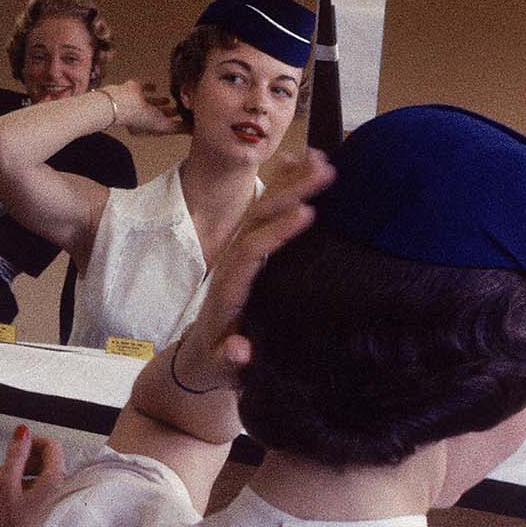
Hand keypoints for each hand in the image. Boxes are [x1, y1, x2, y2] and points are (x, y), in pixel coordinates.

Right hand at [0, 425, 65, 526]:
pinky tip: (9, 492)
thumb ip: (15, 455)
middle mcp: (60, 488)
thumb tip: (23, 432)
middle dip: (24, 458)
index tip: (15, 448)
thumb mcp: (6, 484)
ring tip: (2, 480)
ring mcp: (55, 498)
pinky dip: (25, 483)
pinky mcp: (48, 507)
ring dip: (22, 470)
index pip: (52, 445)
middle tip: (4, 468)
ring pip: (42, 471)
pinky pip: (40, 485)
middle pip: (47, 458)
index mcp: (54, 480)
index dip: (32, 442)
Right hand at [103, 80, 183, 136]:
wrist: (123, 102)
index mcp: (146, 128)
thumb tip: (194, 131)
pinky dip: (150, 87)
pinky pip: (143, 87)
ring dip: (159, 102)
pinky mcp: (134, 88)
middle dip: (168, 113)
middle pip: (157, 115)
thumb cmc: (142, 118)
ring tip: (169, 99)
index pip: (162, 127)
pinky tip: (156, 86)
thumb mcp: (164, 126)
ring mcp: (137, 102)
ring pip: (150, 103)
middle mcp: (141, 116)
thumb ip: (178, 128)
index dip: (173, 124)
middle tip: (180, 109)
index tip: (184, 120)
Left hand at [174, 149, 334, 391]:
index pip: (252, 252)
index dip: (276, 232)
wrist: (200, 356)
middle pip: (258, 218)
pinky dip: (281, 182)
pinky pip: (264, 209)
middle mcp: (233, 262)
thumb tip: (239, 350)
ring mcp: (240, 251)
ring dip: (290, 181)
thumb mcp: (223, 369)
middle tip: (325, 171)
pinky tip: (300, 158)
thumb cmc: (218, 365)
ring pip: (262, 207)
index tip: (306, 213)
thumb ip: (230, 360)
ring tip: (321, 157)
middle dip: (290, 192)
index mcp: (230, 289)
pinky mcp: (250, 247)